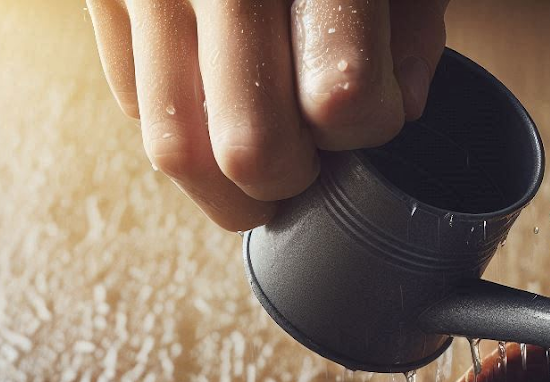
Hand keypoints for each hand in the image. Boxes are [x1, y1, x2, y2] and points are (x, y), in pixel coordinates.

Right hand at [87, 0, 448, 229]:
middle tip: (314, 162)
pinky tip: (219, 99)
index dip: (368, 128)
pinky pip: (136, 102)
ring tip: (270, 164)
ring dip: (232, 185)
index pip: (342, 98)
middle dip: (295, 178)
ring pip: (178, 149)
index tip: (371, 112)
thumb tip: (396, 115)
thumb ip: (413, 29)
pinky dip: (186, 128)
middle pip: (252, 144)